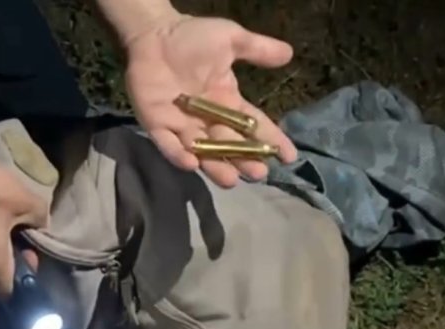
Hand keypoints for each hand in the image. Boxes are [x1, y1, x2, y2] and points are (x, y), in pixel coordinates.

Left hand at [123, 12, 297, 187]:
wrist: (153, 33)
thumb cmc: (191, 37)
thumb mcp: (231, 40)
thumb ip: (258, 49)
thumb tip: (290, 53)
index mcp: (228, 102)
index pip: (254, 125)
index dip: (272, 140)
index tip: (290, 157)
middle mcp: (207, 120)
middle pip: (230, 146)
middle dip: (244, 160)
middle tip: (259, 173)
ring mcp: (181, 125)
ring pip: (202, 152)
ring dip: (216, 166)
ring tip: (231, 180)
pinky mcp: (157, 124)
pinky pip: (168, 144)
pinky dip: (178, 155)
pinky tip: (192, 164)